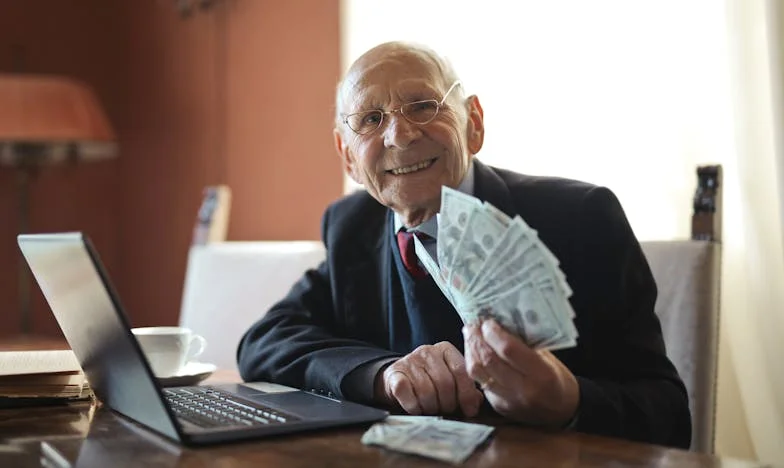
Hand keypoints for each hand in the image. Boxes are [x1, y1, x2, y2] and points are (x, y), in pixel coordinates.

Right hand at [374, 341, 483, 415]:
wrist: (398, 378)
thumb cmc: (429, 381)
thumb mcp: (450, 380)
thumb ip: (465, 388)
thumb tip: (476, 401)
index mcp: (446, 350)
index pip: (461, 371)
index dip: (467, 394)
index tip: (469, 410)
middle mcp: (428, 351)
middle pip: (445, 383)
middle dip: (448, 404)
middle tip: (445, 410)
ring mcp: (410, 360)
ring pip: (427, 391)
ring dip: (430, 407)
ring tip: (431, 409)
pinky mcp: (394, 373)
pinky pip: (407, 394)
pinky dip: (414, 406)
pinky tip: (416, 408)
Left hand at [463, 319, 578, 427]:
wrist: (561, 412)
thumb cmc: (557, 379)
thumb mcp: (549, 358)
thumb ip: (526, 343)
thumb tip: (501, 322)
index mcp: (541, 375)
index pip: (508, 350)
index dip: (493, 333)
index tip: (488, 321)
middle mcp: (523, 390)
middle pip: (489, 361)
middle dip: (477, 338)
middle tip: (473, 324)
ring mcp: (509, 401)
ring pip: (478, 373)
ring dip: (471, 351)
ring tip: (471, 336)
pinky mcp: (498, 406)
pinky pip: (480, 382)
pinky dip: (475, 364)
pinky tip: (476, 352)